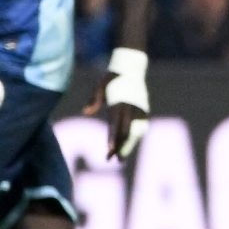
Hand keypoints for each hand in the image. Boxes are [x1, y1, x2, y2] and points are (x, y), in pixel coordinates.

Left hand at [84, 47, 150, 161]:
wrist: (132, 67)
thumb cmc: (112, 77)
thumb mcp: (100, 85)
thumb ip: (94, 100)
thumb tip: (84, 113)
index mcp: (121, 103)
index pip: (117, 125)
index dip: (113, 139)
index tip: (110, 151)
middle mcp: (132, 108)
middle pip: (128, 132)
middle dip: (122, 147)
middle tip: (116, 161)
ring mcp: (140, 109)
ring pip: (136, 132)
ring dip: (128, 145)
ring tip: (120, 158)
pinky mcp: (143, 110)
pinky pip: (140, 128)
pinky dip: (134, 138)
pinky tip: (127, 145)